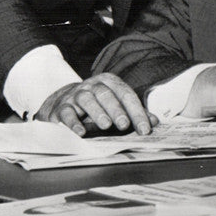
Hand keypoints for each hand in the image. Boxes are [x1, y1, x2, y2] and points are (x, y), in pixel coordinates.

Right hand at [35, 73, 158, 135]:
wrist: (63, 103)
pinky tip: (81, 132)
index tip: (145, 129)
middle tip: (125, 125)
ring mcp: (75, 95)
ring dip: (97, 113)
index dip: (137, 112)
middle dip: (117, 110)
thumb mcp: (116, 106)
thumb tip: (154, 122)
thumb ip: (134, 113)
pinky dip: (73, 122)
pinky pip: (67, 112)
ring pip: (86, 99)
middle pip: (106, 94)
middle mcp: (92, 86)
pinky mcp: (61, 107)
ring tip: (106, 126)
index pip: (126, 94)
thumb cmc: (96, 106)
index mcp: (109, 82)